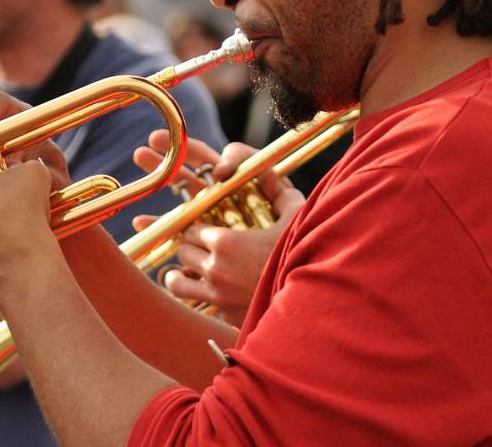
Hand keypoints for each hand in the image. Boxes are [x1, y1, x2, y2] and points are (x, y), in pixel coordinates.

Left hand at [131, 134, 302, 323]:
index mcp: (226, 242)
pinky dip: (201, 296)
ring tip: (190, 272)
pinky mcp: (225, 315)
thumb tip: (270, 176)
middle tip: (203, 248)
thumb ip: (280, 194)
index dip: (198, 228)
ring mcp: (217, 295)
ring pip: (177, 282)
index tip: (207, 229)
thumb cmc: (304, 254)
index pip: (191, 229)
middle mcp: (215, 269)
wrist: (314, 299)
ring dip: (181, 274)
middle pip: (183, 252)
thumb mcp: (296, 219)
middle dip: (191, 248)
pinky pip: (199, 303)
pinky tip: (211, 292)